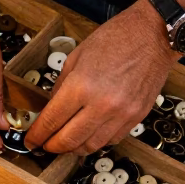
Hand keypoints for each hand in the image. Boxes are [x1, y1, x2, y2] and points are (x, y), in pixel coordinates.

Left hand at [26, 0, 177, 153]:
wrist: (152, 35)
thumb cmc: (115, 39)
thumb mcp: (76, 57)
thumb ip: (61, 86)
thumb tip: (51, 110)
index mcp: (81, 86)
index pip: (51, 121)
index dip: (37, 135)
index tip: (31, 140)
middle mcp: (101, 104)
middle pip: (69, 140)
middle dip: (52, 146)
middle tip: (45, 145)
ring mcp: (121, 114)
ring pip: (91, 146)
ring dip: (74, 148)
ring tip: (67, 143)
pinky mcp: (136, 117)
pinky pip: (112, 140)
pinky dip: (97, 141)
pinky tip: (90, 135)